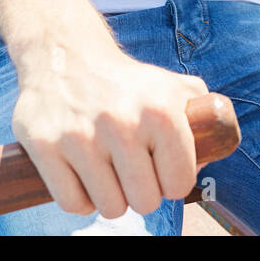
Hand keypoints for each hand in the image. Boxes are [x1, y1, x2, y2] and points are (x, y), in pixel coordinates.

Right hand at [12, 43, 208, 218]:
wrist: (64, 53)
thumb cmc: (125, 82)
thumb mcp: (171, 86)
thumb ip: (202, 115)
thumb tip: (215, 145)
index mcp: (160, 111)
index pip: (178, 184)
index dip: (170, 180)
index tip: (159, 165)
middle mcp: (121, 122)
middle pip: (144, 202)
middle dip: (139, 191)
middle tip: (129, 169)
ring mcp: (79, 135)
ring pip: (108, 207)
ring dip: (109, 196)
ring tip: (106, 170)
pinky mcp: (44, 145)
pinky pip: (71, 203)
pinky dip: (79, 198)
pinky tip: (81, 174)